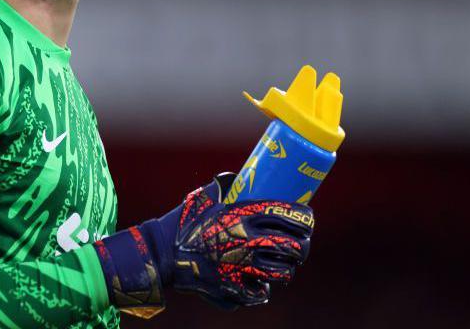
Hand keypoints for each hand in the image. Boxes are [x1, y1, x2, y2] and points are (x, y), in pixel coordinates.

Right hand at [93, 172, 313, 316]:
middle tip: (299, 245)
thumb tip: (239, 177)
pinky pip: (262, 292)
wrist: (161, 253)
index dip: (306, 219)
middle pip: (295, 247)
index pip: (291, 215)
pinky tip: (259, 281)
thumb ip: (225, 187)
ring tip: (282, 265)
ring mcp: (242, 267)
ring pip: (283, 272)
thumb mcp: (205, 197)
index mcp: (244, 215)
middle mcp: (248, 241)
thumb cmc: (183, 221)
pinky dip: (263, 288)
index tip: (307, 220)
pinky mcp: (234, 287)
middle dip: (303, 246)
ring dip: (286, 268)